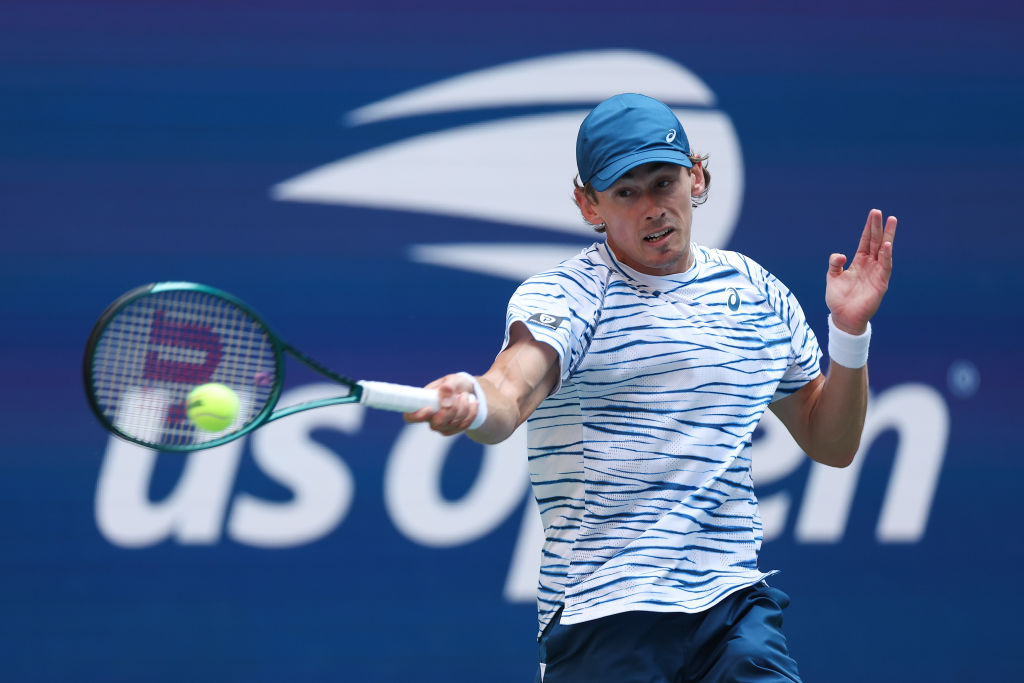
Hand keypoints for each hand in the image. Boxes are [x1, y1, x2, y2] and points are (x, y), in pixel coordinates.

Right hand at [403, 373, 478, 435]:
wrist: (469, 391)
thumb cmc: (456, 384)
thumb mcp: (453, 379)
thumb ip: (448, 387)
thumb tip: (444, 402)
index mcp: (422, 403)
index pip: (409, 416)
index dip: (417, 416)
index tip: (429, 409)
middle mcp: (429, 417)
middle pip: (436, 424)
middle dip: (453, 410)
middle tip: (461, 395)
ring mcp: (440, 426)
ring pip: (452, 425)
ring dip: (464, 409)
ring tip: (466, 395)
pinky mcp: (452, 430)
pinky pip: (462, 426)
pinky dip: (471, 414)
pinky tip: (473, 403)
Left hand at [825, 209, 896, 333]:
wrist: (843, 317)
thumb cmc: (838, 299)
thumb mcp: (832, 277)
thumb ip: (834, 264)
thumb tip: (840, 255)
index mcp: (859, 262)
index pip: (865, 241)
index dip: (868, 228)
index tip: (872, 214)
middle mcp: (870, 265)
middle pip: (875, 241)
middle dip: (877, 227)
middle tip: (879, 212)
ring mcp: (877, 272)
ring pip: (884, 250)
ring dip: (887, 236)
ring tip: (891, 221)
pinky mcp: (881, 282)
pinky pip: (885, 266)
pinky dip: (887, 255)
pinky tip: (887, 245)